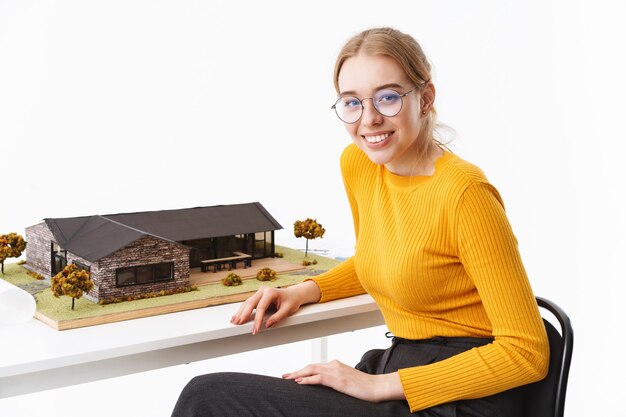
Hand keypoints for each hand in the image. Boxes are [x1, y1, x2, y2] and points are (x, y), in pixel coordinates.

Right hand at [230, 281, 320, 333]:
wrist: (293, 294)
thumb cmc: (291, 301)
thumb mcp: (287, 310)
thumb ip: (277, 317)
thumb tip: (267, 325)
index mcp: (271, 292)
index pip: (261, 307)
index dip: (257, 320)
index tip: (255, 330)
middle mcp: (263, 290)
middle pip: (250, 303)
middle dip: (244, 314)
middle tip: (238, 324)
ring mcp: (259, 293)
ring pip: (247, 303)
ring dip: (240, 312)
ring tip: (234, 321)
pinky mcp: (257, 297)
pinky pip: (248, 304)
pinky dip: (242, 310)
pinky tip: (237, 316)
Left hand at [282, 360, 404, 402]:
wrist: (377, 387)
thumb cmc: (364, 387)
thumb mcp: (347, 381)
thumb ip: (335, 380)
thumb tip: (325, 385)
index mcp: (336, 365)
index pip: (315, 366)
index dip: (302, 370)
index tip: (293, 375)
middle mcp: (334, 365)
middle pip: (310, 366)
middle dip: (296, 371)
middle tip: (285, 376)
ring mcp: (336, 371)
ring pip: (312, 370)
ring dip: (298, 374)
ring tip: (288, 378)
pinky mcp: (338, 380)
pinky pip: (319, 378)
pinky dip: (308, 379)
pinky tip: (300, 382)